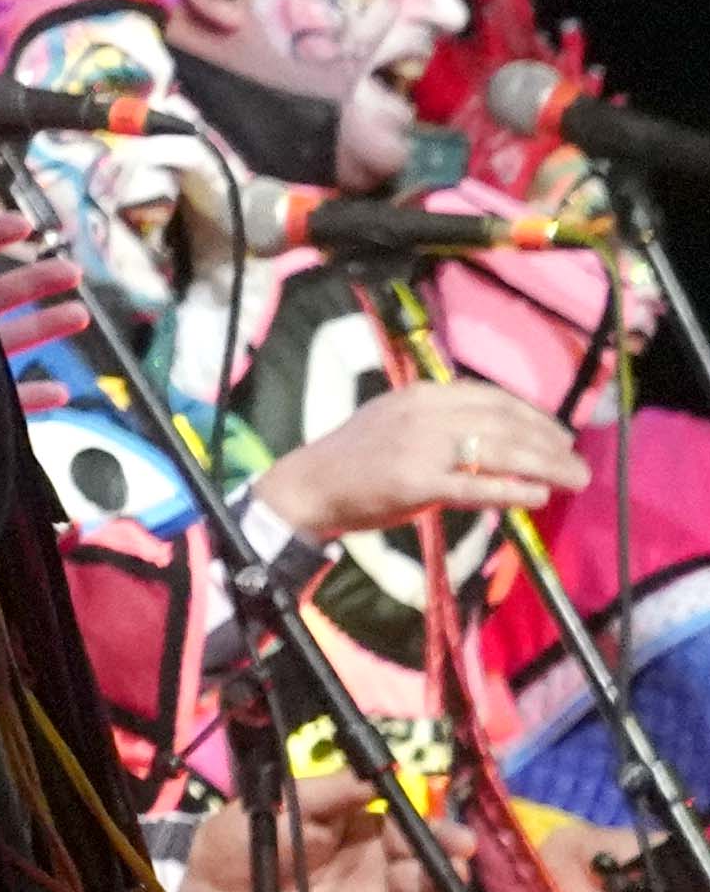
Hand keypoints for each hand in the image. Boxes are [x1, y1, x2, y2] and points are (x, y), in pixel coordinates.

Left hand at [161, 764, 443, 891]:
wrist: (205, 884)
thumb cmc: (244, 836)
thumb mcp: (290, 804)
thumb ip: (335, 792)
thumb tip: (380, 778)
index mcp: (361, 834)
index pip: (412, 835)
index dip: (438, 838)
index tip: (461, 842)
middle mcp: (372, 873)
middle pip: (423, 874)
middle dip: (446, 875)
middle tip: (457, 876)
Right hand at [255, 375, 588, 548]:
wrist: (312, 484)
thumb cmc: (358, 457)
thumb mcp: (399, 421)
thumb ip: (444, 424)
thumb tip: (499, 437)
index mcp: (423, 394)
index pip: (494, 398)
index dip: (536, 416)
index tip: (562, 436)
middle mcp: (425, 413)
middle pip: (505, 423)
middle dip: (550, 444)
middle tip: (579, 465)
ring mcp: (420, 447)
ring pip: (499, 451)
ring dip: (545, 467)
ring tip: (573, 481)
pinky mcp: (416, 482)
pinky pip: (476, 485)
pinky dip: (512, 490)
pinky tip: (537, 497)